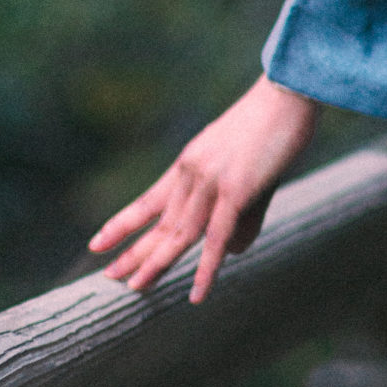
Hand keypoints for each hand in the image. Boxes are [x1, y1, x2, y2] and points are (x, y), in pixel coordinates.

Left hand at [89, 78, 321, 303]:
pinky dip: (206, 270)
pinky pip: (216, 239)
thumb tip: (232, 250)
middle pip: (159, 223)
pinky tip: (197, 294)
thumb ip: (240, 212)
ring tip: (136, 289)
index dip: (122, 224)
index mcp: (190, 161)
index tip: (97, 244)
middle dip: (134, 252)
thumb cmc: (275, 124)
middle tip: (108, 278)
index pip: (148, 200)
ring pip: (179, 234)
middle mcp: (192, 173)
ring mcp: (212, 182)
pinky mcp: (237, 191)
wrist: (289, 93)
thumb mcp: (248, 166)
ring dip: (157, 264)